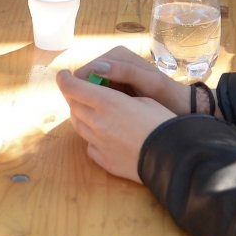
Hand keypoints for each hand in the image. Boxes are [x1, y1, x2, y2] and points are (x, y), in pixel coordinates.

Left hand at [56, 65, 175, 182]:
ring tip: (90, 111)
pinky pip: (89, 145)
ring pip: (78, 125)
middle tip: (79, 91)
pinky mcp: (103, 160)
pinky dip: (92, 136)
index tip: (63, 75)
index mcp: (107, 102)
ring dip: (80, 115)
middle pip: (73, 106)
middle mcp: (97, 122)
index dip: (64, 79)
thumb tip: (108, 100)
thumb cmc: (162, 122)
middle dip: (73, 96)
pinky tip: (103, 135)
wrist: (172, 157)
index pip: (73, 87)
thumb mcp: (143, 99)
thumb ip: (118, 98)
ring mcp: (98, 143)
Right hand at [79, 45, 193, 115]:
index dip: (81, 89)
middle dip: (87, 97)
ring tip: (101, 120)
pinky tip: (107, 118)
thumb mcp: (149, 82)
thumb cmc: (167, 93)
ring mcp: (112, 75)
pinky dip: (101, 106)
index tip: (86, 110)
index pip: (85, 71)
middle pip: (86, 81)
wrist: (181, 105)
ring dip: (94, 103)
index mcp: (116, 55)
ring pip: (91, 90)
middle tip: (96, 118)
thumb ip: (125, 72)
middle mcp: (111, 62)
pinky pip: (99, 96)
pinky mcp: (114, 88)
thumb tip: (97, 67)